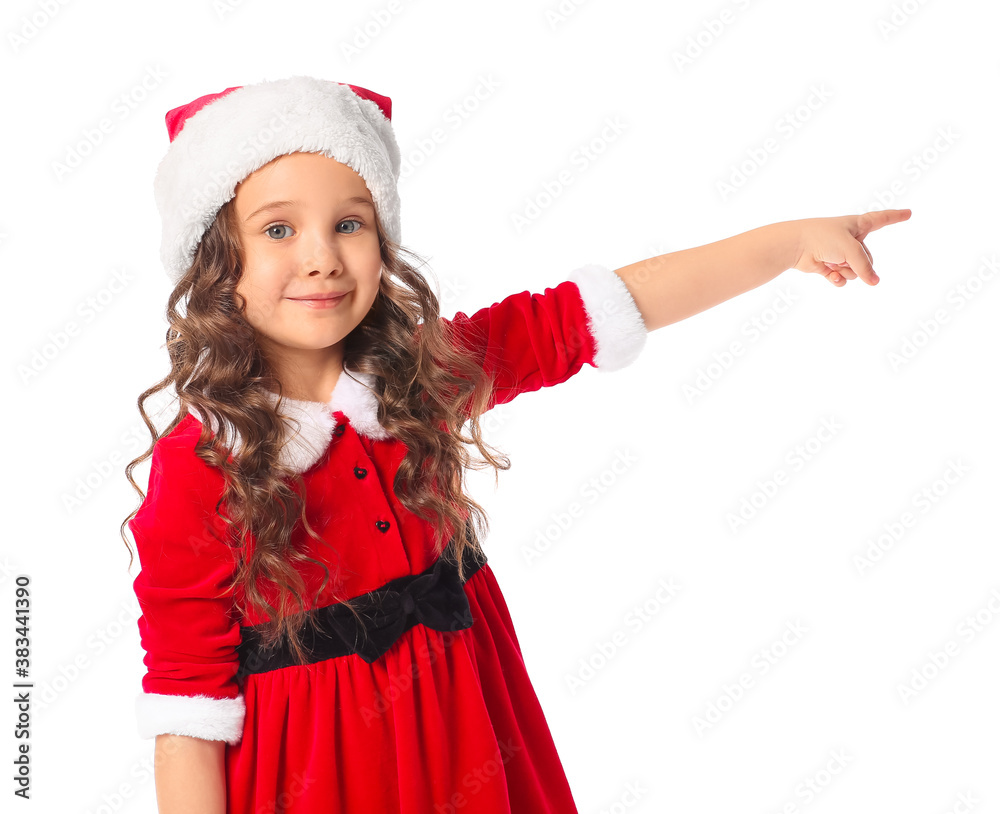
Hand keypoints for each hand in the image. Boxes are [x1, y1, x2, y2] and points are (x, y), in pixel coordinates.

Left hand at [791, 209, 911, 286]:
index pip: (881, 219)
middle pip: (867, 258)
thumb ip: (865, 266)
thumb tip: (874, 282)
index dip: (895, 216)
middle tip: (844, 257)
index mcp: (857, 225)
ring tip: (833, 263)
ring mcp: (839, 253)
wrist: (795, 245)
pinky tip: (829, 275)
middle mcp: (850, 238)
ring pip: (855, 271)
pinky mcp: (828, 265)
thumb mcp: (850, 249)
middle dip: (859, 263)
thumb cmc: (822, 237)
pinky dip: (837, 279)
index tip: (908, 213)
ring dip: (845, 271)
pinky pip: (842, 277)